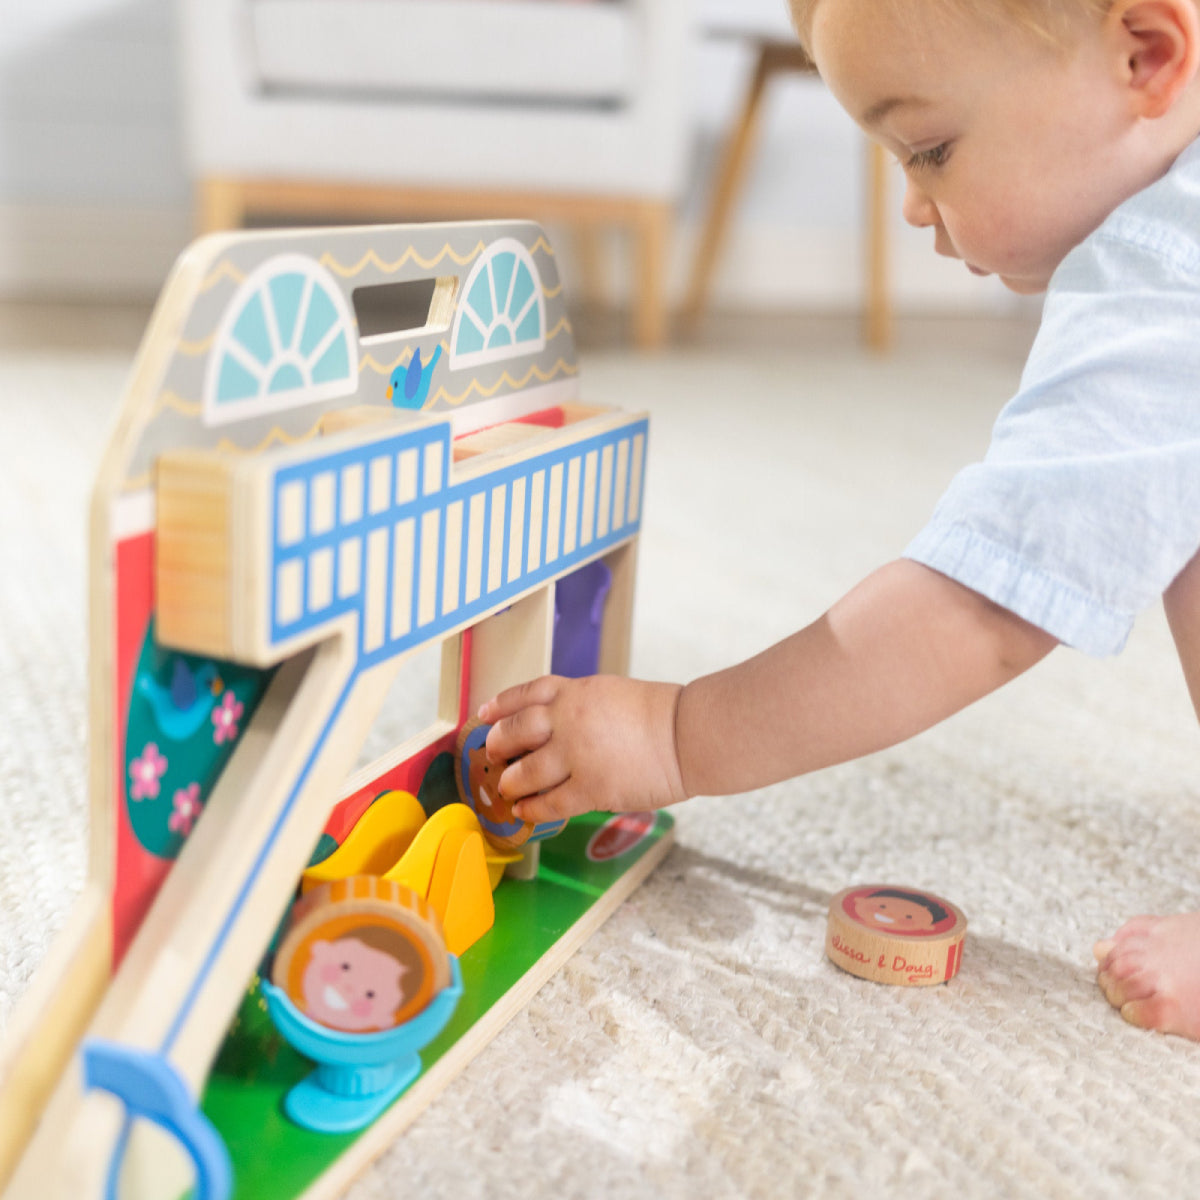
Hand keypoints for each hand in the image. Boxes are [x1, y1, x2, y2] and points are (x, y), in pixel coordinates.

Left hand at [477, 675, 686, 823]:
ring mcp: (576, 755)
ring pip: (525, 771)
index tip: (486, 715)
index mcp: (574, 692)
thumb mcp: (610, 693)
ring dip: (510, 781)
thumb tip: (555, 724)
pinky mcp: (591, 788)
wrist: (688, 735)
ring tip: (508, 787)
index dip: (500, 706)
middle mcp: (568, 720)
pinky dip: (531, 808)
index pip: (525, 694)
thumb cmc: (659, 715)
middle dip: (499, 745)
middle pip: (515, 731)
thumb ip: (578, 705)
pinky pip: (549, 803)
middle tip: (495, 755)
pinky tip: (524, 811)